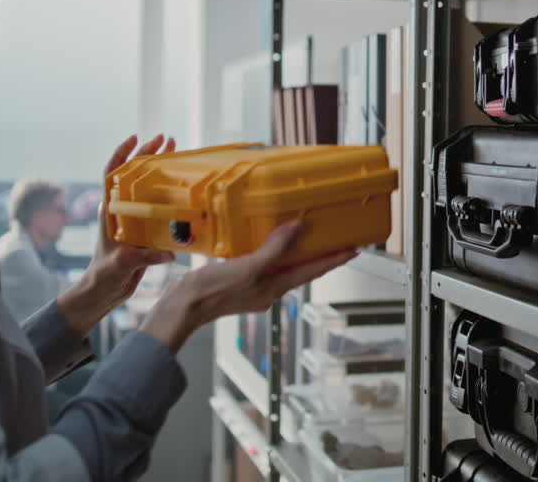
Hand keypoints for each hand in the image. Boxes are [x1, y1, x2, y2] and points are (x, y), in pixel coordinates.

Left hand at [57, 134, 177, 337]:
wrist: (103, 293)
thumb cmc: (104, 277)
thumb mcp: (121, 265)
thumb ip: (142, 257)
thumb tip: (168, 253)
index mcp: (110, 210)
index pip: (112, 173)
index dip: (121, 154)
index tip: (135, 137)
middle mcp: (120, 209)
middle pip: (132, 173)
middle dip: (147, 153)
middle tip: (167, 138)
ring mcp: (131, 218)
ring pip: (145, 185)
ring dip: (159, 167)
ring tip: (175, 150)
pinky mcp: (143, 229)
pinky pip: (156, 204)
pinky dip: (168, 191)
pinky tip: (182, 185)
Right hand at [140, 220, 355, 352]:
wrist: (182, 309)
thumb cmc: (212, 292)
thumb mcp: (247, 268)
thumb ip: (273, 249)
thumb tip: (298, 229)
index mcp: (274, 288)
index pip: (313, 271)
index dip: (335, 259)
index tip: (355, 249)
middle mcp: (268, 289)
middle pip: (302, 270)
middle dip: (320, 256)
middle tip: (336, 240)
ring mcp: (254, 287)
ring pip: (283, 267)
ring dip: (296, 253)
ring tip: (307, 237)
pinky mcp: (238, 282)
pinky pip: (263, 264)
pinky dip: (272, 252)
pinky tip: (265, 241)